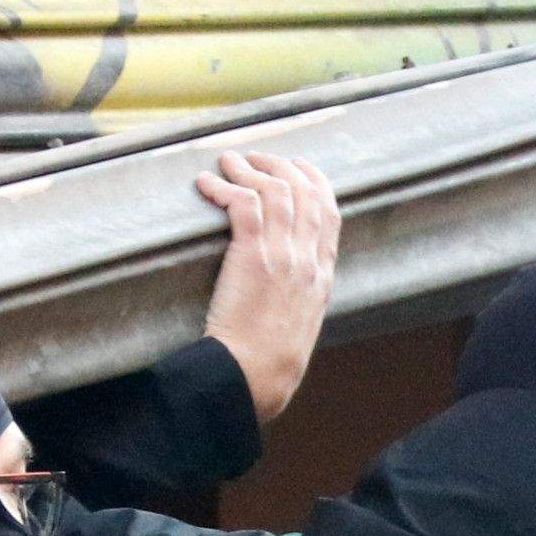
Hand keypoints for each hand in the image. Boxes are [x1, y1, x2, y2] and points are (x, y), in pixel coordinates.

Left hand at [198, 149, 339, 425]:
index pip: (330, 213)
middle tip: (255, 158)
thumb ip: (296, 298)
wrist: (258, 376)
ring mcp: (283, 256)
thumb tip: (280, 287)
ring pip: (274, 190)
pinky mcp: (254, 255)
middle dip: (279, 165)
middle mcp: (307, 260)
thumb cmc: (269, 364)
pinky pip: (242, 204)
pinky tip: (205, 185)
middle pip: (304, 191)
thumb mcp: (297, 327)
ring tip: (227, 163)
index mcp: (321, 276)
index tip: (298, 167)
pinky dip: (222, 188)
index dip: (315, 182)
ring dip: (248, 169)